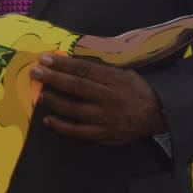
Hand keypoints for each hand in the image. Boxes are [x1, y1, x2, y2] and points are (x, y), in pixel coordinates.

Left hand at [32, 53, 167, 145]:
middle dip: (53, 78)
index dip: (62, 64)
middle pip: (76, 86)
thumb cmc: (136, 90)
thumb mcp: (123, 73)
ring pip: (74, 109)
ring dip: (54, 101)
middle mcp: (108, 98)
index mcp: (114, 80)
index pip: (84, 69)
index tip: (45, 58)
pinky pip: (78, 131)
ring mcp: (105, 117)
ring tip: (40, 94)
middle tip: (35, 72)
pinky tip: (48, 120)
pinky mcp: (103, 134)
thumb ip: (100, 70)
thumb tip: (71, 62)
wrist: (157, 115)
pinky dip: (61, 126)